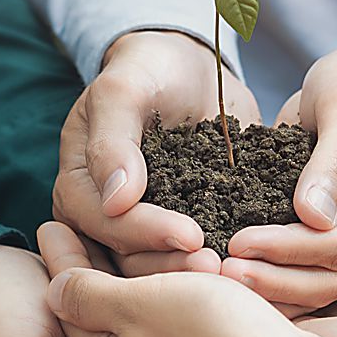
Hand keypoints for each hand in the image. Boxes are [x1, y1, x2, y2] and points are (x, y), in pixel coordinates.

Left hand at [41, 232, 336, 336]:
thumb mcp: (139, 309)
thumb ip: (92, 297)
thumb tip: (53, 292)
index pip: (72, 303)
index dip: (61, 258)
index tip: (49, 222)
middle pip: (110, 307)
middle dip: (100, 261)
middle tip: (82, 220)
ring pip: (155, 310)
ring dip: (148, 269)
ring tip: (137, 229)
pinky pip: (190, 317)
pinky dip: (185, 287)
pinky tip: (193, 264)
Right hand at [54, 31, 260, 272]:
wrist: (188, 64)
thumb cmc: (146, 68)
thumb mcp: (124, 89)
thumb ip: (114, 140)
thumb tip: (115, 200)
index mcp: (81, 188)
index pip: (106, 222)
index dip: (146, 232)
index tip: (191, 235)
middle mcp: (108, 218)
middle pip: (132, 257)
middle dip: (174, 264)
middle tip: (218, 267)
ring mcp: (148, 227)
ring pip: (164, 264)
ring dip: (196, 272)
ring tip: (236, 272)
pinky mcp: (188, 226)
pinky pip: (199, 252)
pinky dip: (224, 261)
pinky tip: (255, 265)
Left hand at [224, 44, 336, 307]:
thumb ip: (333, 162)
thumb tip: (313, 218)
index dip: (292, 248)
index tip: (241, 242)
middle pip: (332, 278)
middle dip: (276, 278)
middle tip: (222, 271)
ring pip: (315, 287)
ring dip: (268, 287)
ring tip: (218, 277)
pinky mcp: (329, 243)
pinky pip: (298, 270)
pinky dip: (266, 274)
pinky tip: (226, 274)